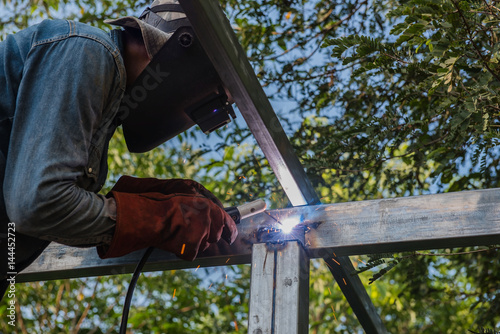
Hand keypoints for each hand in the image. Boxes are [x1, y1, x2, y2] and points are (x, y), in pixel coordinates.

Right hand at [97, 176, 237, 259]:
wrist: (151, 217)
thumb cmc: (165, 207)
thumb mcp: (189, 201)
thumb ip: (204, 211)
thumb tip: (213, 221)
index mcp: (209, 207)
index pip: (227, 222)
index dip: (231, 231)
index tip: (231, 237)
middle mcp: (209, 220)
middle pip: (214, 237)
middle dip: (205, 237)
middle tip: (189, 233)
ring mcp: (202, 235)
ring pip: (203, 247)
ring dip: (193, 244)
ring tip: (177, 234)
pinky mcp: (193, 248)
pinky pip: (191, 254)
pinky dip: (182, 252)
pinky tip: (173, 242)